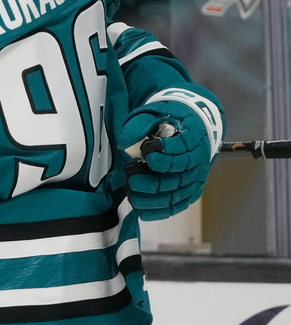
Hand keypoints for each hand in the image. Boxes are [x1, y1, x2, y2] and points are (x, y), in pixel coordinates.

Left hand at [117, 87, 223, 220]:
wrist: (189, 129)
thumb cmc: (167, 121)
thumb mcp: (155, 114)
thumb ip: (141, 124)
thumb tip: (127, 141)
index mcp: (194, 135)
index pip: (184, 146)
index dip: (166, 150)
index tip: (146, 150)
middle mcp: (198, 159)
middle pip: (178, 174)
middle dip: (152, 177)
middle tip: (130, 174)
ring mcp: (195, 178)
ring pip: (176, 192)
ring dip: (151, 195)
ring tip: (130, 189)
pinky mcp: (190, 191)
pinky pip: (177, 205)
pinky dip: (158, 210)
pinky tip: (140, 210)